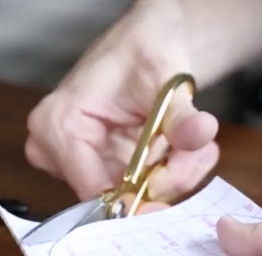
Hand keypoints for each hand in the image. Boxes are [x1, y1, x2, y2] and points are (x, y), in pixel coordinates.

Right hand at [25, 0, 218, 208]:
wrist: (149, 48)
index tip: (174, 191)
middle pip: (118, 196)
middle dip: (167, 179)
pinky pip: (145, 191)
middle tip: (200, 153)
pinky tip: (188, 148)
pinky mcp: (104, 173)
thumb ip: (181, 115)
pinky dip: (173, 173)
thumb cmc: (144, 54)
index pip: (91, 187)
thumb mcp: (166, 80)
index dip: (135, 201)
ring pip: (137, 197)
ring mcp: (82, 165)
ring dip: (176, 174)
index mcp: (60, 123)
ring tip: (198, 144)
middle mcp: (60, 151)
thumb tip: (201, 131)